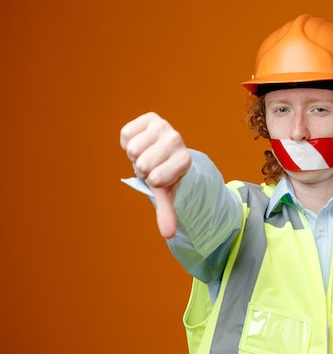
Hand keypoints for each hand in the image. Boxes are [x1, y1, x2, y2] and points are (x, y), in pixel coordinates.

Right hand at [120, 112, 191, 238]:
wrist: (165, 151)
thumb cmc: (166, 174)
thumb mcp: (167, 193)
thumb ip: (167, 212)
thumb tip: (168, 235)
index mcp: (185, 160)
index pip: (156, 178)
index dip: (153, 180)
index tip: (162, 176)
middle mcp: (177, 140)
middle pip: (142, 163)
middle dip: (143, 168)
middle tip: (152, 164)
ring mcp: (164, 126)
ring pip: (133, 148)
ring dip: (135, 154)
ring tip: (147, 153)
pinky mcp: (150, 118)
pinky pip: (127, 134)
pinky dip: (128, 141)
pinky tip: (141, 141)